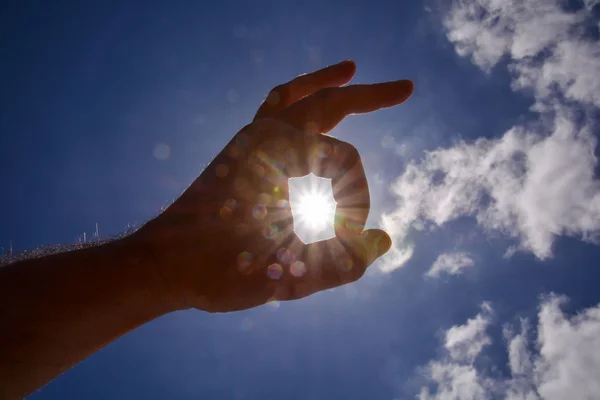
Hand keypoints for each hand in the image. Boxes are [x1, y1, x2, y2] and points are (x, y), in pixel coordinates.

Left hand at [132, 60, 413, 311]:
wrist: (161, 265)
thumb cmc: (219, 271)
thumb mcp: (286, 276)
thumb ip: (341, 264)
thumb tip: (384, 240)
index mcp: (277, 154)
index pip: (345, 162)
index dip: (358, 199)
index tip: (347, 237)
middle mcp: (262, 137)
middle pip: (328, 102)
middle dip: (371, 95)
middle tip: (407, 88)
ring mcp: (247, 142)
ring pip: (293, 95)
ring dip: (325, 82)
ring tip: (351, 70)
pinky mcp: (238, 154)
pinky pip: (270, 112)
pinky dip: (295, 99)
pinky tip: (307, 108)